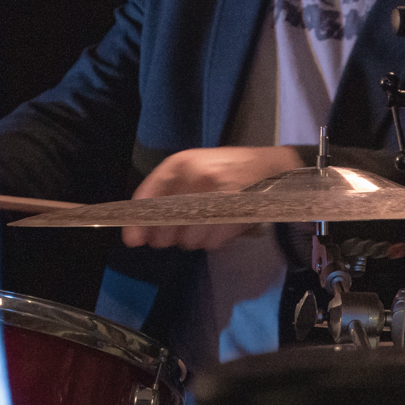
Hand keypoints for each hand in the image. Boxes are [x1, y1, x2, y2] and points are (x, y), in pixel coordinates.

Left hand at [122, 146, 299, 250]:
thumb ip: (167, 196)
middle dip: (169, 235)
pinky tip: (221, 226)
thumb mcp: (194, 170)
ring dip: (195, 239)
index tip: (133, 240)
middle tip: (181, 231)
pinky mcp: (234, 211)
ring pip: (189, 237)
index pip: (149, 196)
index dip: (139, 222)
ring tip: (208, 223)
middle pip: (167, 224)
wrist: (271, 167)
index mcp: (180, 163)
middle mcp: (195, 176)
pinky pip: (211, 241)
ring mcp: (216, 193)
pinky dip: (214, 240)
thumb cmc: (226, 170)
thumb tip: (141, 234)